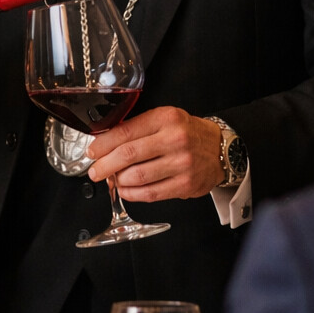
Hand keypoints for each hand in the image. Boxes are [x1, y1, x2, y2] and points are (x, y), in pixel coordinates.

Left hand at [84, 107, 225, 200]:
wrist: (221, 149)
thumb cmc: (188, 133)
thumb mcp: (165, 119)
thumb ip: (138, 128)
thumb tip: (105, 142)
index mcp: (166, 118)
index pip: (125, 132)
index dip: (103, 144)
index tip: (92, 151)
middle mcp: (174, 140)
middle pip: (128, 155)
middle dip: (104, 165)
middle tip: (95, 170)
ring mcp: (181, 164)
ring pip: (136, 177)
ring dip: (117, 181)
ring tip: (112, 179)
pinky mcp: (185, 185)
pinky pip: (149, 193)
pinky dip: (131, 194)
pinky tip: (125, 189)